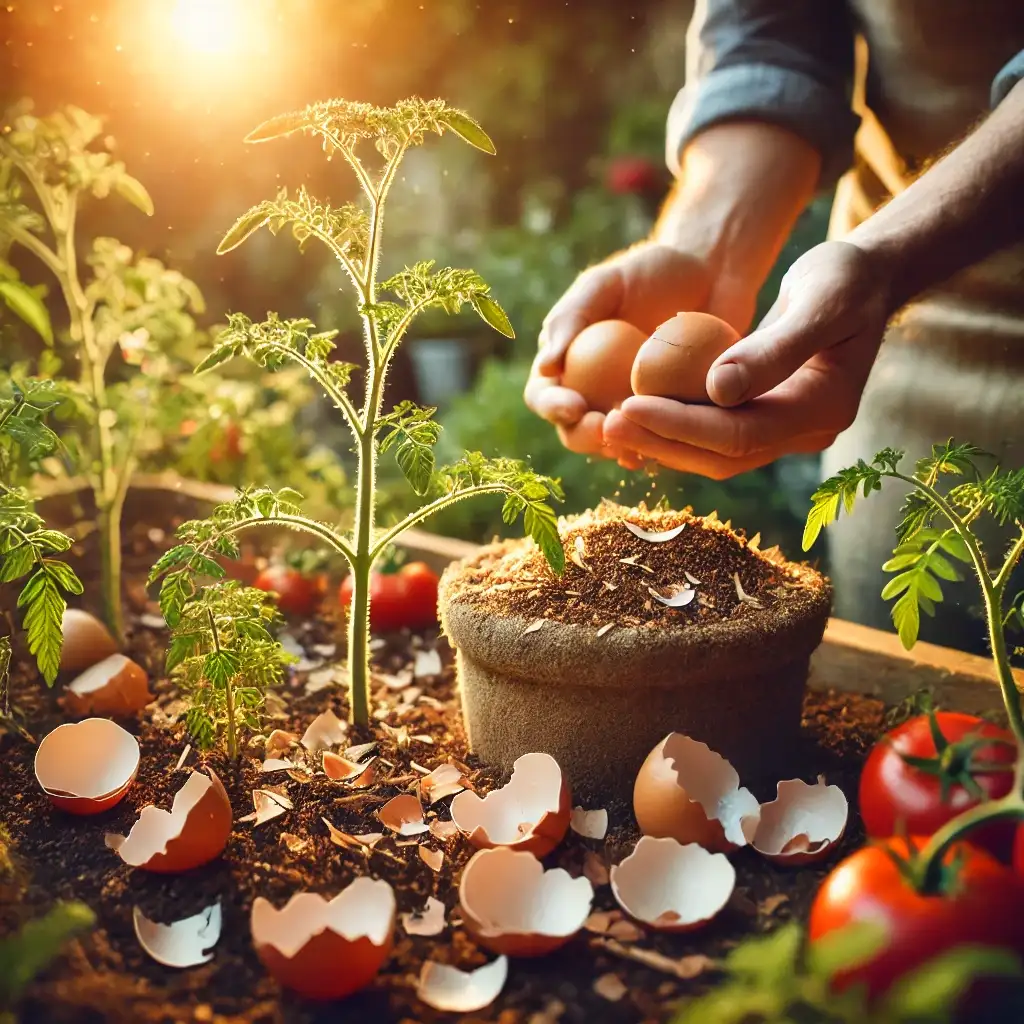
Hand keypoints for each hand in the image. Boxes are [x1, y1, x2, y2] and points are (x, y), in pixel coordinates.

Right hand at [524, 241, 742, 464]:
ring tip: (636, 443)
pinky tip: (668, 445)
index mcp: (565, 364)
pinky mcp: (665, 418)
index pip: (543, 395)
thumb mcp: (606, 283)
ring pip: (614, 444)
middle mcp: (591, 393)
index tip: (574, 406)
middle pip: (573, 431)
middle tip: (605, 430)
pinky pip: (657, 442)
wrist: (711, 277)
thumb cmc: (651, 273)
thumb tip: (545, 367)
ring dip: (621, 448)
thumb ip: (571, 319)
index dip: (552, 406)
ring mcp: (628, 409)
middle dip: (584, 437)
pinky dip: (658, 448)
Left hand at [604, 240, 891, 478]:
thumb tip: (717, 391)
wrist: (865, 280)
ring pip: (714, 452)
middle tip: (603, 425)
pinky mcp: (766, 418)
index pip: (740, 434)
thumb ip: (773, 349)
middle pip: (722, 455)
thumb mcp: (820, 300)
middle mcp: (805, 433)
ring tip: (607, 424)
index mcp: (823, 410)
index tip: (627, 406)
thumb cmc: (847, 278)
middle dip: (661, 442)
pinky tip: (634, 414)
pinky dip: (674, 426)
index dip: (681, 425)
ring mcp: (786, 430)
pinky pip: (714, 434)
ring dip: (661, 440)